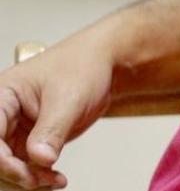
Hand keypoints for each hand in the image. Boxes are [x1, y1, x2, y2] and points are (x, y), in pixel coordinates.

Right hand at [0, 36, 115, 189]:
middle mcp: (2, 116)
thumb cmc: (83, 68)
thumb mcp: (68, 97)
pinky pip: (22, 167)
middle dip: (15, 174)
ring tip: (54, 180)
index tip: (27, 174)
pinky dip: (36, 177)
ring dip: (26, 180)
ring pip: (6, 167)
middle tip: (42, 180)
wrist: (103, 67)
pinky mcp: (28, 142)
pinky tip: (55, 179)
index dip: (2, 161)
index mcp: (2, 96)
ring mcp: (14, 131)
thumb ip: (52, 129)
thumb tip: (40, 159)